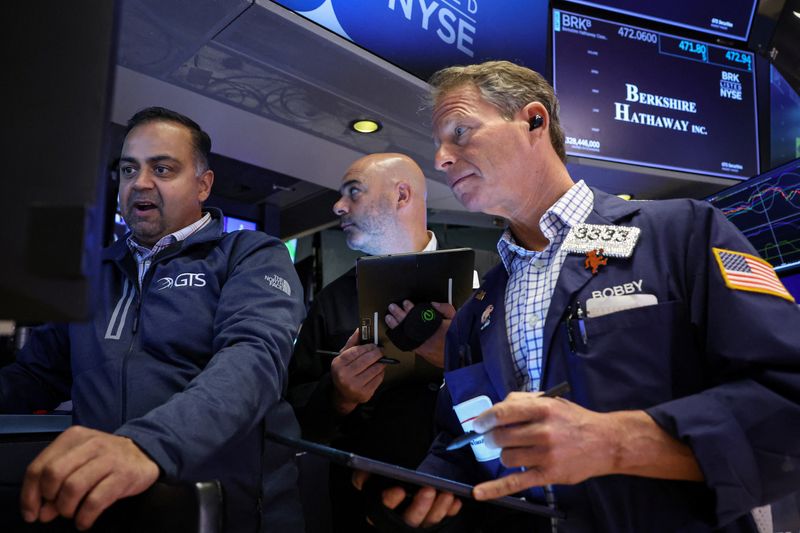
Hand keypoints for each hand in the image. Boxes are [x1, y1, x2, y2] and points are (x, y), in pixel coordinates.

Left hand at [20, 425, 158, 529]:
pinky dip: (84, 517)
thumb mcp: (78, 461)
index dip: (30, 495)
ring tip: (72, 514)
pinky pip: (95, 501)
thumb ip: (56, 482)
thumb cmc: (104, 459)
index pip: (39, 467)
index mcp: (73, 437)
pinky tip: (85, 521)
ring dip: (67, 509)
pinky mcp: (124, 475)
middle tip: (55, 510)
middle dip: (49, 499)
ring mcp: (109, 458)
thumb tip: (41, 512)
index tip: (31, 513)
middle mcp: (90, 444)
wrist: (144, 453)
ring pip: (73, 488)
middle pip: (53, 475)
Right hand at [330, 328, 385, 414]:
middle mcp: (345, 376)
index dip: (368, 347)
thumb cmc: (344, 371)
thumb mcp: (343, 357)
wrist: (343, 395)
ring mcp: (355, 386)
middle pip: (366, 360)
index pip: (357, 351)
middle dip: (377, 353)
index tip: (374, 345)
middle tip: (381, 351)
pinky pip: (378, 379)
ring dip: (381, 363)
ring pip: (374, 369)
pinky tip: (379, 370)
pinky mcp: (365, 393)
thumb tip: (360, 329)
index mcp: (339, 364)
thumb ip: (352, 343)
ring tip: (381, 360)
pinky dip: (381, 372)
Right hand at [352, 470, 461, 527]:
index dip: (389, 500)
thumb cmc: (382, 478)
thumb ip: (364, 475)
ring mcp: (416, 522)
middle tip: (429, 489)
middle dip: (420, 506)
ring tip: (446, 493)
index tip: (399, 490)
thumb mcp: (370, 475)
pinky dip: (449, 511)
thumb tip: (363, 474)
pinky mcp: (431, 521)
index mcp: (379, 509)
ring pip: (428, 522)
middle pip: (409, 520)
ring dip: (438, 508)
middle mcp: (397, 519)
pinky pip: (442, 520)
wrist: (406, 479)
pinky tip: (455, 501)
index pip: (382, 508)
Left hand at [385, 301, 454, 367]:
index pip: (418, 316)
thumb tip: (434, 304)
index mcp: (434, 327)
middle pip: (409, 324)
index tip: (406, 303)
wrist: (459, 358)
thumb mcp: (456, 320)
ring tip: (390, 318)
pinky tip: (395, 332)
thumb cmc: (457, 340)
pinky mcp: (422, 353)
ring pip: (406, 334)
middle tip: (393, 308)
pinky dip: (401, 337)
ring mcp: (423, 346)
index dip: (410, 309)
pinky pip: (407, 344)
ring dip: (396, 325)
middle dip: (399, 314)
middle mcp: (427, 337)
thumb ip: (445, 309)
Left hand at [470, 392, 702, 500]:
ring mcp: (545, 454)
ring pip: (506, 457)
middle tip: (496, 438)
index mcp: (543, 409)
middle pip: (501, 436)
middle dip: (493, 438)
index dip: (485, 419)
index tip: (478, 424)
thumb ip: (523, 401)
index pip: (503, 413)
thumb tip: (496, 411)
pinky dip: (494, 489)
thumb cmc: (575, 420)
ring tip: (516, 451)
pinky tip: (479, 492)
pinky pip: (515, 482)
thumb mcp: (552, 401)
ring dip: (504, 454)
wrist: (606, 442)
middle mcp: (543, 431)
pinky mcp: (548, 474)